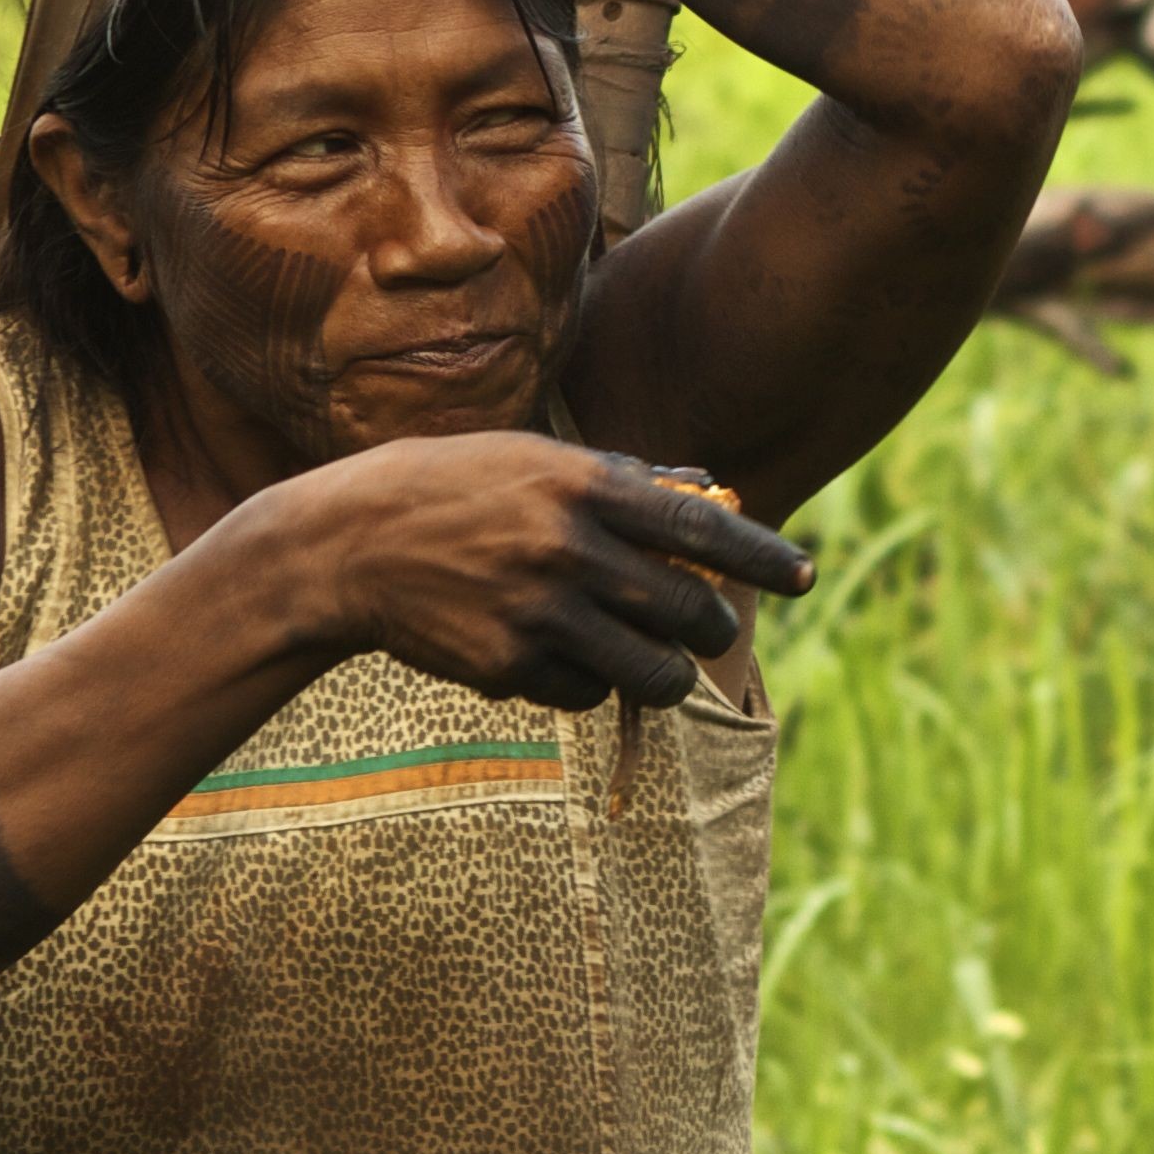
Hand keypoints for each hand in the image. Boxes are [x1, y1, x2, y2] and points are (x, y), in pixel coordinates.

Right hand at [244, 433, 813, 713]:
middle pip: (691, 614)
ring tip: (637, 653)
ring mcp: (539, 612)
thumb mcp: (536, 459)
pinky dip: (583, 683)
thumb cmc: (455, 490)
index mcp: (583, 488)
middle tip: (702, 626)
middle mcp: (569, 549)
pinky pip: (586, 695)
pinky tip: (547, 651)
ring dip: (659, 673)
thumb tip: (710, 488)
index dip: (762, 557)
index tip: (806, 576)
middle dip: (709, 629)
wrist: (346, 546)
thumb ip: (626, 479)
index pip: (701, 527)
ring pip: (652, 675)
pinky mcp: (510, 666)